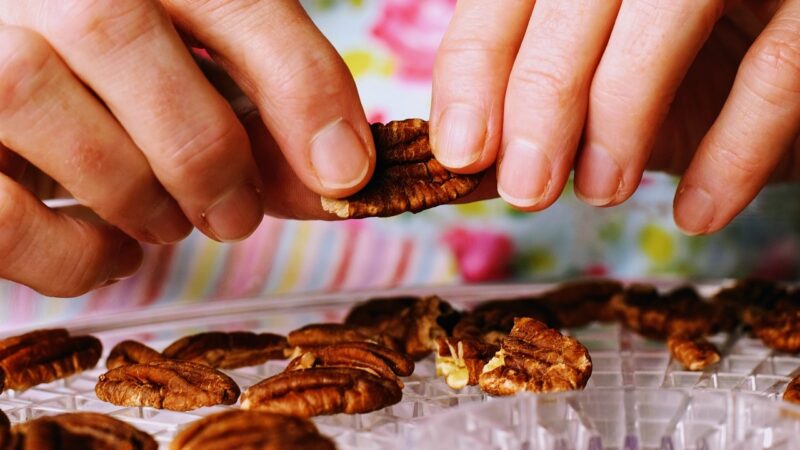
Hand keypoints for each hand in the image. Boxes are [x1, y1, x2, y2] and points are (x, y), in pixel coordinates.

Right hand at [0, 0, 373, 294]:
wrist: (22, 66)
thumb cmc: (129, 83)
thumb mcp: (203, 79)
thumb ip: (267, 123)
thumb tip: (340, 179)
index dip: (303, 88)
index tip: (347, 171)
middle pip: (120, 34)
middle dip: (204, 153)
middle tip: (234, 217)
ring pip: (38, 100)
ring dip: (133, 193)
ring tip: (166, 222)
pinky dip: (68, 252)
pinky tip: (107, 251)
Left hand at [431, 0, 799, 233]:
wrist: (792, 70)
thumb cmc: (689, 75)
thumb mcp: (606, 86)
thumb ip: (545, 112)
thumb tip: (469, 161)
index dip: (475, 67)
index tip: (461, 151)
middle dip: (541, 99)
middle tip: (526, 190)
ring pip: (667, 11)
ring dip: (621, 115)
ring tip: (601, 193)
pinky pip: (775, 70)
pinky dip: (732, 151)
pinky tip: (698, 213)